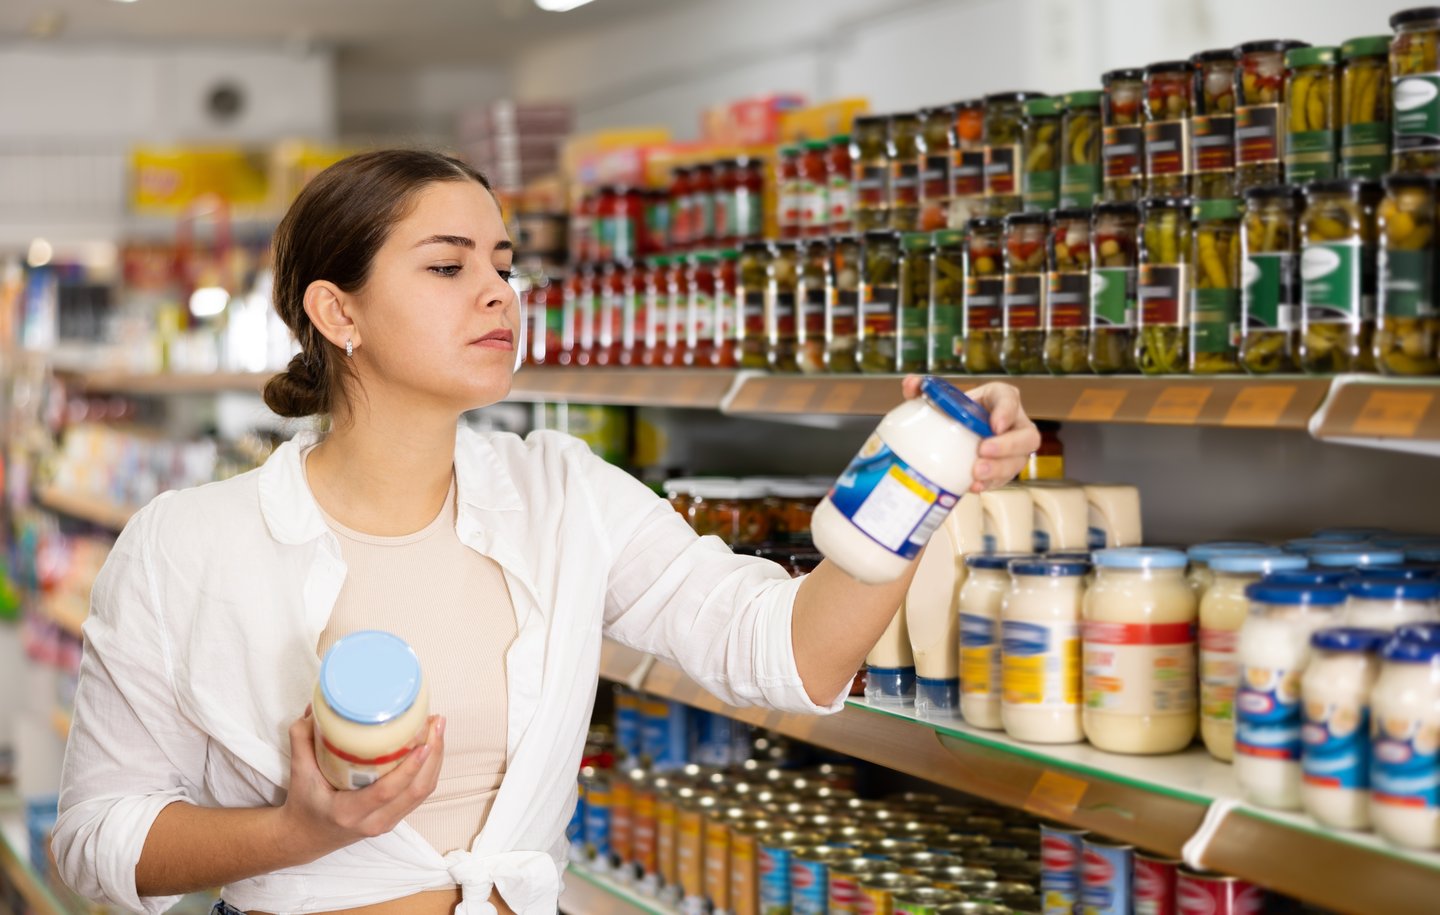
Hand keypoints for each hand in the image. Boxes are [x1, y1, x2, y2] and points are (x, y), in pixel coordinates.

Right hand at [278, 707, 444, 861]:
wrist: (306, 837)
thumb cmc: (303, 804)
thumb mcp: (299, 773)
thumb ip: (302, 740)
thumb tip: (314, 707)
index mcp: (348, 812)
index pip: (386, 792)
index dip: (409, 768)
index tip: (423, 741)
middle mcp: (373, 821)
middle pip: (415, 790)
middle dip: (433, 754)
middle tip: (436, 722)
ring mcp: (387, 822)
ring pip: (423, 791)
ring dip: (436, 758)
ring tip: (437, 727)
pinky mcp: (395, 817)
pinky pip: (420, 793)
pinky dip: (430, 768)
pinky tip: (432, 744)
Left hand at [902, 376, 1040, 492]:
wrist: (955, 432)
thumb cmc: (954, 411)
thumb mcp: (941, 397)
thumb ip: (925, 388)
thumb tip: (910, 384)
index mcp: (999, 399)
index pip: (1010, 399)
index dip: (1007, 412)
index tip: (994, 425)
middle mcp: (1013, 424)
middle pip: (1027, 436)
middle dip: (1008, 446)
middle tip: (983, 450)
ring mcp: (1013, 449)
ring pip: (1019, 460)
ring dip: (999, 469)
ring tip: (976, 473)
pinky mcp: (1005, 468)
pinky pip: (1005, 478)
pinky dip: (990, 483)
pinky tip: (974, 485)